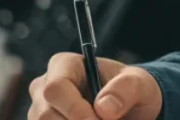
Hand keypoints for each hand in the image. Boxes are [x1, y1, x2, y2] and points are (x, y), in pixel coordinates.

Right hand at [28, 52, 162, 119]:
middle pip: (45, 114)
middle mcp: (45, 86)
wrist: (129, 108)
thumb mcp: (139, 83)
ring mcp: (40, 110)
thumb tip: (103, 108)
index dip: (74, 109)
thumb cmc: (131, 89)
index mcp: (65, 65)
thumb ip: (126, 88)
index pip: (56, 87)